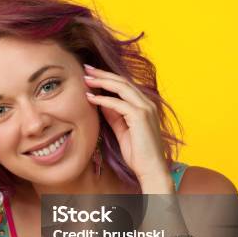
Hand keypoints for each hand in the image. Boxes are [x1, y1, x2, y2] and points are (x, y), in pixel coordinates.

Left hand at [82, 64, 170, 184]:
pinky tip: (91, 98)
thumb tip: (102, 103)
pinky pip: (118, 104)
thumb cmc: (138, 153)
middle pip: (122, 82)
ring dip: (102, 82)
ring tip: (86, 79)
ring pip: (121, 88)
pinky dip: (103, 100)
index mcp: (145, 105)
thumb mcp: (122, 130)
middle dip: (103, 74)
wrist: (150, 168)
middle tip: (86, 68)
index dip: (108, 78)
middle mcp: (147, 103)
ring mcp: (146, 108)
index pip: (125, 85)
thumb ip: (114, 116)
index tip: (91, 74)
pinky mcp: (141, 116)